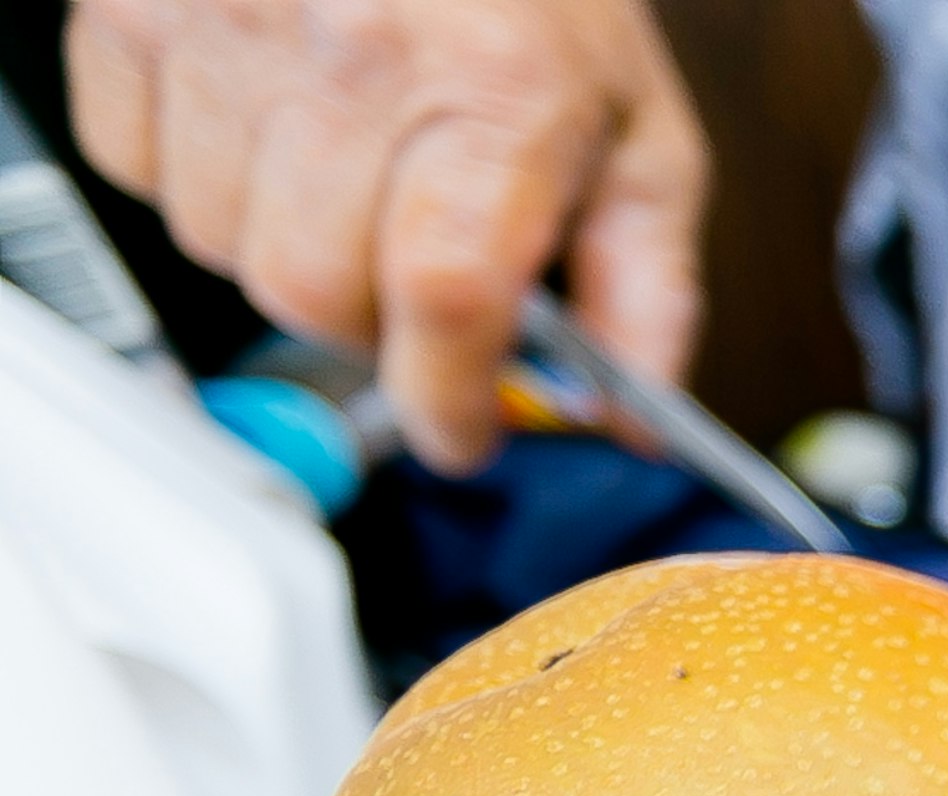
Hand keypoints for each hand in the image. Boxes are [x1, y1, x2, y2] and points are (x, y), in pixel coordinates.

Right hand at [64, 0, 707, 470]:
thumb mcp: (636, 130)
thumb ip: (644, 285)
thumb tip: (636, 418)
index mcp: (494, 90)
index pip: (446, 295)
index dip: (448, 398)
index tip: (462, 432)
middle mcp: (353, 52)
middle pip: (316, 293)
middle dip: (371, 330)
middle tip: (414, 293)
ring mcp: (229, 25)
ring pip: (221, 245)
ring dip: (287, 254)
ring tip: (348, 189)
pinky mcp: (134, 9)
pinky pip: (137, 166)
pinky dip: (199, 181)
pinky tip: (269, 136)